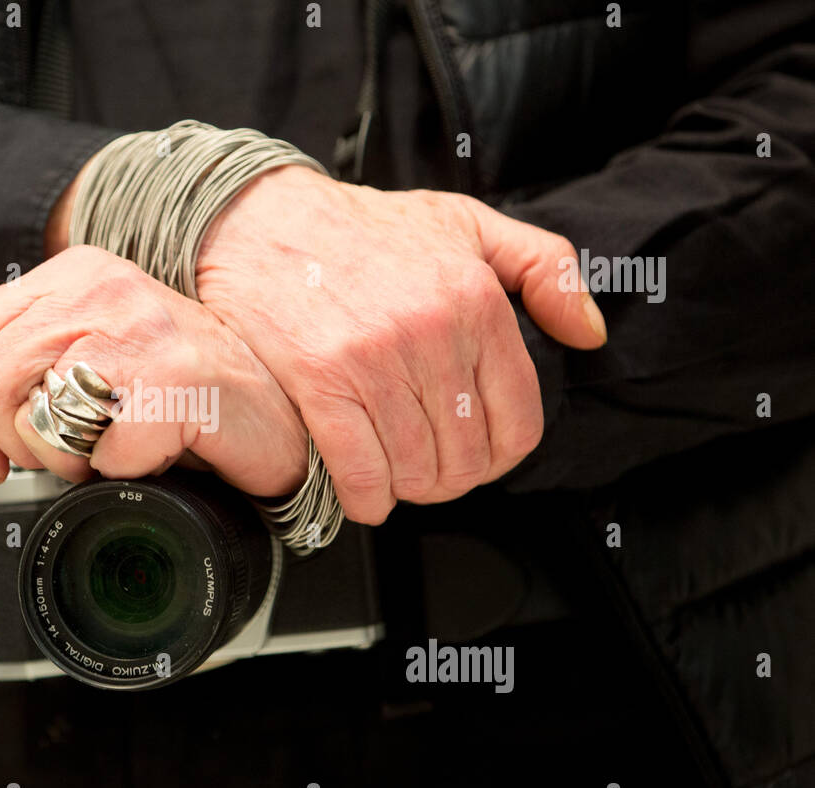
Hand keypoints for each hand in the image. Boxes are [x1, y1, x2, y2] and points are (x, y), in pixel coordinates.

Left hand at [0, 245, 307, 496]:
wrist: (273, 411)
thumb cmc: (175, 390)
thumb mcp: (74, 368)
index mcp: (70, 276)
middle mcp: (101, 287)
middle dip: (15, 443)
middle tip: (60, 457)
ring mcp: (142, 328)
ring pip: (40, 416)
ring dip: (70, 459)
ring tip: (112, 449)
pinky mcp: (178, 377)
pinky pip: (105, 453)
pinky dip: (124, 472)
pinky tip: (156, 452)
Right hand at [194, 165, 606, 522]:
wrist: (266, 221)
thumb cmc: (364, 228)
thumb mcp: (468, 223)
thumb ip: (543, 268)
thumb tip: (588, 332)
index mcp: (477, 302)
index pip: (518, 421)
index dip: (501, 455)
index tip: (478, 455)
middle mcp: (433, 334)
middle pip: (467, 456)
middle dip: (451, 478)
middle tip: (430, 470)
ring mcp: (376, 362)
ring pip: (417, 471)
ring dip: (408, 490)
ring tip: (396, 476)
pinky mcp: (322, 382)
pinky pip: (361, 472)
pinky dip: (367, 499)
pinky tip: (365, 494)